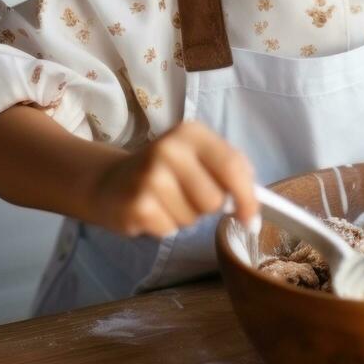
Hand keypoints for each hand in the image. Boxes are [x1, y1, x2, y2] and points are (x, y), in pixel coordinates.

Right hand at [87, 120, 258, 237]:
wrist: (110, 182)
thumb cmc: (166, 170)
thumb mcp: (198, 156)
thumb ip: (231, 172)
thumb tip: (253, 211)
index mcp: (192, 132)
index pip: (232, 166)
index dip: (247, 196)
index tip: (250, 218)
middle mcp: (170, 149)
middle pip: (215, 199)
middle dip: (208, 206)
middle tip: (187, 195)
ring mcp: (150, 177)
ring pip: (194, 218)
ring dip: (185, 217)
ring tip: (167, 201)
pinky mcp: (136, 205)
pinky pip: (171, 230)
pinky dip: (165, 228)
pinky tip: (152, 211)